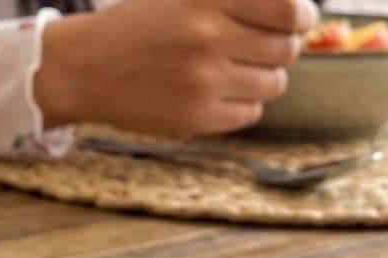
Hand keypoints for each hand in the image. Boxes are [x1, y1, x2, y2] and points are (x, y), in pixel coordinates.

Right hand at [34, 0, 317, 135]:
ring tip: (235, 69)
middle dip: (281, 47)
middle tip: (261, 46)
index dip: (301, 16)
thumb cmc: (139, 25)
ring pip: (274, 84)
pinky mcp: (198, 117)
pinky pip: (251, 112)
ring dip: (263, 77)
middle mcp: (207, 38)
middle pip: (286, 49)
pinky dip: (243, 102)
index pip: (286, 10)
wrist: (86, 67)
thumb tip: (292, 9)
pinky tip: (218, 91)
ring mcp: (204, 81)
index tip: (299, 19)